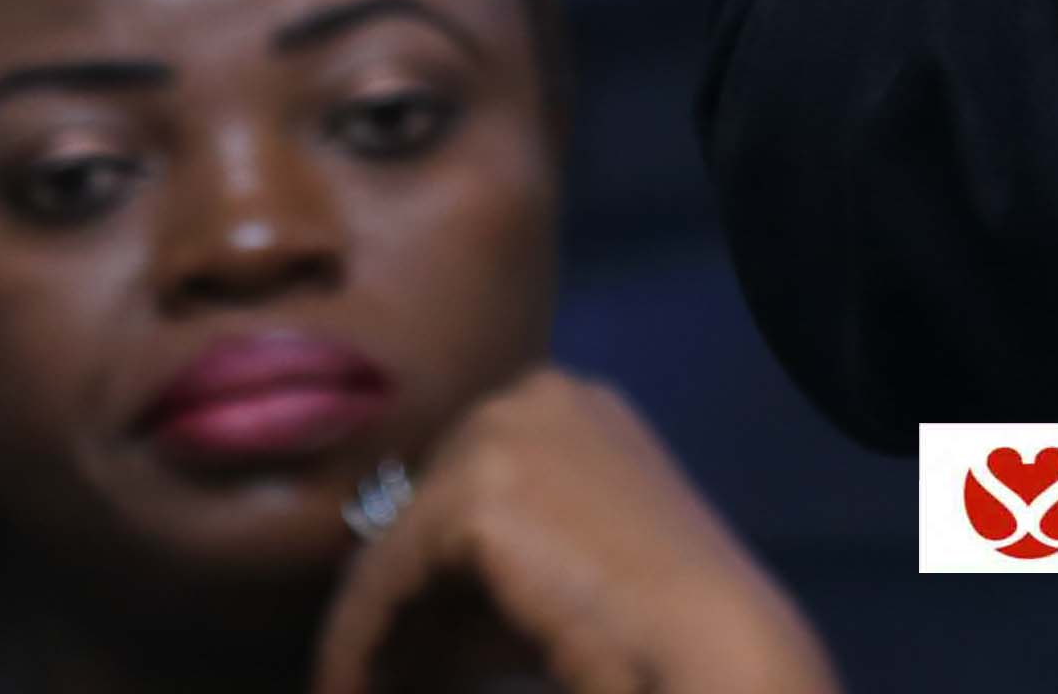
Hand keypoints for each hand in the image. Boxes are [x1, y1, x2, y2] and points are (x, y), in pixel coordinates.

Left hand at [308, 369, 831, 693]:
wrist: (708, 641)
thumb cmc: (649, 618)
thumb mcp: (558, 571)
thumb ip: (479, 577)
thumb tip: (387, 629)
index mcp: (568, 401)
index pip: (458, 476)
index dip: (422, 566)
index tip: (394, 636)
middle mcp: (534, 394)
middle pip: (419, 499)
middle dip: (393, 591)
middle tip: (375, 667)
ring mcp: (503, 431)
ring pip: (393, 541)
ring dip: (369, 625)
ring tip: (354, 685)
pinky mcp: (473, 490)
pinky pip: (382, 579)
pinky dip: (356, 642)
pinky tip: (349, 687)